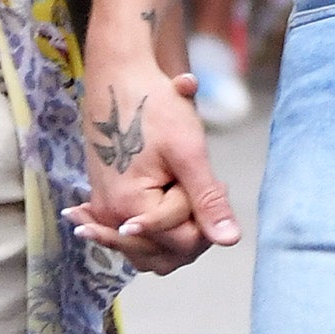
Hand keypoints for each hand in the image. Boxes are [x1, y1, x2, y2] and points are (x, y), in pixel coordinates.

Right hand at [67, 42, 240, 274]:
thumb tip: (230, 241)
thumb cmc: (153, 107)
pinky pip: (136, 237)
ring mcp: (105, 213)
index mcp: (129, 207)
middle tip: (198, 185)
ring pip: (151, 252)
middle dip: (191, 229)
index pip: (182, 243)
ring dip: (176, 232)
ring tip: (185, 190)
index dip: (205, 218)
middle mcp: (110, 218)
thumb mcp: (189, 152)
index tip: (213, 181)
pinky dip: (158, 228)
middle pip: (165, 255)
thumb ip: (207, 200)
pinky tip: (169, 200)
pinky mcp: (105, 205)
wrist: (118, 78)